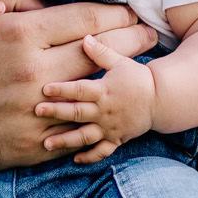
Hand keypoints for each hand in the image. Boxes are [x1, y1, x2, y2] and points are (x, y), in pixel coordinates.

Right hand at [0, 2, 156, 172]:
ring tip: (137, 77)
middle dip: (130, 43)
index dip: (115, 16)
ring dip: (117, 85)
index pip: (85, 19)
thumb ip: (16, 13)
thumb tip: (48, 5)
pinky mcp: (26, 146)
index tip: (132, 13)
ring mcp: (32, 112)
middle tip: (150, 36)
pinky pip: (71, 133)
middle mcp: (32, 72)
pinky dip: (91, 123)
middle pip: (98, 53)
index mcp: (20, 35)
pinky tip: (107, 117)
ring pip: (91, 94)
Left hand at [34, 33, 155, 161]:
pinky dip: (89, 157)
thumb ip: (100, 52)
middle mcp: (105, 111)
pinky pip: (102, 151)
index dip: (62, 89)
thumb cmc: (137, 77)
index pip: (80, 90)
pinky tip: (74, 159)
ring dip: (66, 140)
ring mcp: (110, 127)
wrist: (160, 99)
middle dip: (57, 112)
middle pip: (78, 113)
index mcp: (104, 91)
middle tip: (37, 112)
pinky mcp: (116, 139)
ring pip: (85, 136)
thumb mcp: (120, 62)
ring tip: (46, 144)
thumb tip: (85, 37)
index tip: (44, 89)